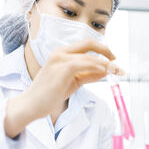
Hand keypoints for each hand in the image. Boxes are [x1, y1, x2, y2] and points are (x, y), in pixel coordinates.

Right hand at [4, 39, 123, 137]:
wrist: (31, 105)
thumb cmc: (50, 95)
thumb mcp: (73, 82)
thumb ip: (88, 75)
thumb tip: (106, 71)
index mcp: (62, 53)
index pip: (86, 45)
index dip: (102, 49)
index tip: (113, 59)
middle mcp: (60, 53)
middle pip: (88, 43)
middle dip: (106, 50)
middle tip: (117, 61)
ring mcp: (60, 59)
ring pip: (89, 56)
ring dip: (105, 63)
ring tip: (116, 70)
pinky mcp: (61, 69)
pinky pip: (84, 63)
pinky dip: (96, 67)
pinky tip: (104, 72)